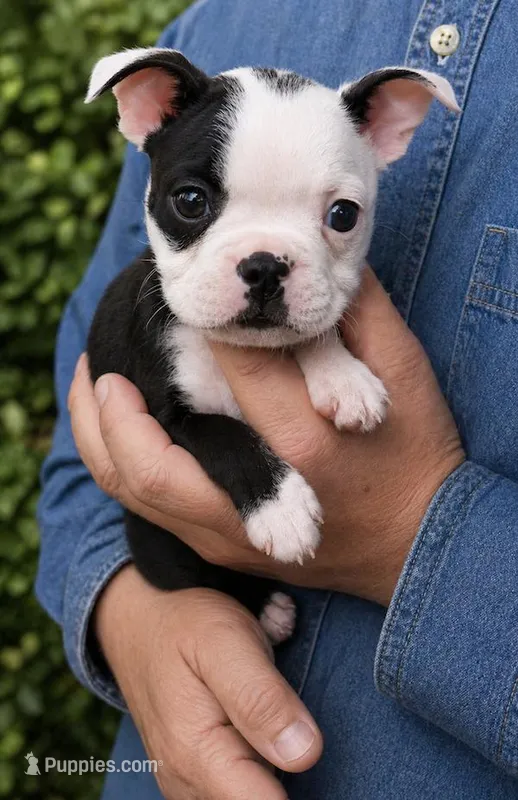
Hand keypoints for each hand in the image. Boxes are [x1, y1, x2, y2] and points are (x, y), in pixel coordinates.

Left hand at [69, 267, 463, 605]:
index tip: (201, 302)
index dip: (212, 326)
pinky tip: (121, 433)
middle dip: (109, 407)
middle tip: (101, 365)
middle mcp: (254, 496)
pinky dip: (123, 466)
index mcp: (304, 439)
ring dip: (101, 437)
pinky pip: (150, 510)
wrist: (416, 547)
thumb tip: (311, 264)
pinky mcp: (223, 548)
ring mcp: (231, 533)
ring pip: (136, 491)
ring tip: (94, 390)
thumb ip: (359, 316)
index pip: (234, 369)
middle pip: (148, 457)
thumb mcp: (406, 376)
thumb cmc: (416, 457)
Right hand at [95, 565, 321, 799]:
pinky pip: (237, 784)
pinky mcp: (195, 775)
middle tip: (275, 705)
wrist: (142, 620)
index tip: (300, 736)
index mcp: (197, 756)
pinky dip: (254, 759)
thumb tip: (304, 754)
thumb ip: (261, 697)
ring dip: (268, 758)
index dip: (297, 774)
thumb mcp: (226, 641)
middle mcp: (187, 784)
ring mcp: (188, 783)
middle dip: (284, 763)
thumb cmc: (185, 625)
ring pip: (251, 792)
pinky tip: (250, 722)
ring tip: (260, 707)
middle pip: (262, 799)